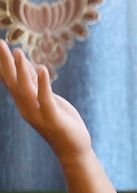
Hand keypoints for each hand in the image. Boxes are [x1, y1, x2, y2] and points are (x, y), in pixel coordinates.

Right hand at [0, 40, 92, 166]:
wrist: (73, 149)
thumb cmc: (61, 122)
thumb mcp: (48, 100)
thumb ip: (38, 86)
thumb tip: (29, 67)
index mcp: (25, 103)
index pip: (11, 80)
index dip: (4, 63)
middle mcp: (27, 108)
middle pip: (13, 82)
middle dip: (6, 63)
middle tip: (0, 43)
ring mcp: (38, 114)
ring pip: (25, 89)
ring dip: (21, 69)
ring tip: (18, 51)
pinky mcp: (53, 118)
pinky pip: (45, 98)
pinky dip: (43, 83)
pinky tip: (41, 69)